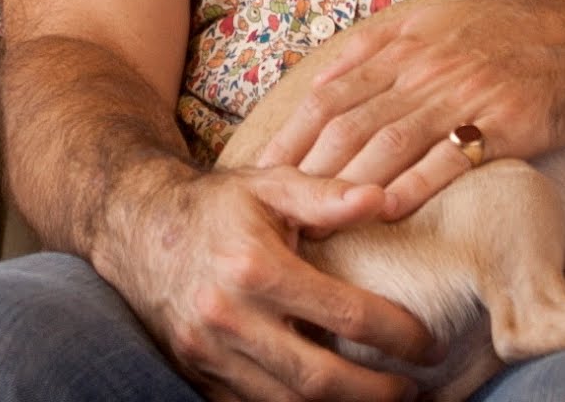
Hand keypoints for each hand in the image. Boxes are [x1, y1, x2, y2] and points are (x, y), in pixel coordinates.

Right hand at [97, 162, 435, 401]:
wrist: (138, 227)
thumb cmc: (217, 202)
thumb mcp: (270, 184)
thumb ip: (325, 194)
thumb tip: (380, 197)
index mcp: (255, 267)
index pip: (342, 314)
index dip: (394, 333)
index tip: (426, 341)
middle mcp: (229, 317)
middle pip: (317, 378)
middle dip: (375, 391)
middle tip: (416, 388)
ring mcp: (209, 354)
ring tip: (382, 399)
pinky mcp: (197, 374)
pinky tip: (329, 400)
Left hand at [258, 0, 564, 218]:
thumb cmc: (513, 32)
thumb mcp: (439, 19)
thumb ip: (381, 48)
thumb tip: (325, 78)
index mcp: (406, 42)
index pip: (330, 94)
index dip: (290, 136)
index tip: (258, 174)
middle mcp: (426, 66)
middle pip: (348, 122)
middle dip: (303, 171)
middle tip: (270, 215)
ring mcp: (464, 93)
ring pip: (388, 142)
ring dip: (344, 186)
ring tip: (312, 226)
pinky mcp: (503, 123)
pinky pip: (449, 158)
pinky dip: (412, 186)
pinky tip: (384, 213)